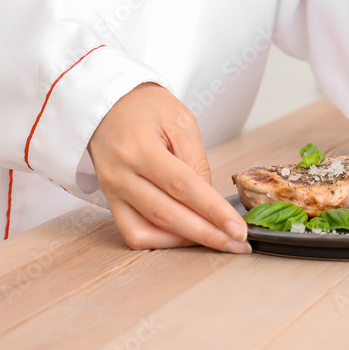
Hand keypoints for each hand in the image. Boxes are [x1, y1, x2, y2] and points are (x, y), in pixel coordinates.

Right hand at [87, 83, 250, 253]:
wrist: (110, 105)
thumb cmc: (147, 108)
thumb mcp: (181, 122)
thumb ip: (197, 163)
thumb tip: (210, 203)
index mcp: (139, 147)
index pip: (182, 186)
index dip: (213, 211)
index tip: (238, 229)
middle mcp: (120, 173)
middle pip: (166, 215)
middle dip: (206, 234)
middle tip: (237, 244)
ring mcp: (111, 191)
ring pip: (147, 231)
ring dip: (184, 242)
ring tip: (215, 239)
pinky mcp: (110, 201)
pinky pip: (132, 233)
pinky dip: (160, 240)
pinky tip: (184, 235)